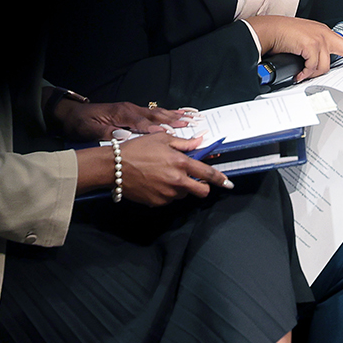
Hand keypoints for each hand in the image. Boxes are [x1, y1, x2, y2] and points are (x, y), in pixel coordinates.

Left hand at [54, 98, 190, 142]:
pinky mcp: (131, 112)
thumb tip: (123, 136)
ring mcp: (131, 109)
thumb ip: (106, 133)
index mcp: (120, 113)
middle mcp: (128, 109)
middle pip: (153, 115)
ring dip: (173, 116)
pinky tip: (176, 115)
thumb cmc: (81, 123)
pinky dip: (166, 114)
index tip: (168, 133)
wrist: (72, 113)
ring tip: (189, 118)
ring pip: (156, 112)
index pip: (141, 122)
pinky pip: (152, 112)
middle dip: (172, 120)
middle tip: (188, 124)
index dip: (154, 129)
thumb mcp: (89, 130)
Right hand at [83, 132, 233, 203]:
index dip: (220, 179)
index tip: (228, 183)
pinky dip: (166, 193)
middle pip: (201, 191)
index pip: (208, 173)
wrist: (114, 167)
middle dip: (202, 187)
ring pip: (183, 195)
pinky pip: (168, 199)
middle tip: (194, 180)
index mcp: (181, 163)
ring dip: (181, 188)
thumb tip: (200, 142)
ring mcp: (167, 194)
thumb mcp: (161, 139)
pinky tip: (154, 183)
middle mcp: (177, 181)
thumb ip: (184, 143)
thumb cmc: (136, 149)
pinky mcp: (157, 202)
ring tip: (164, 176)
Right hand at [246, 15, 342, 79]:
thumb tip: (316, 72)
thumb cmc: (281, 37)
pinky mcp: (312, 44)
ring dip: (313, 73)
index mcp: (323, 33)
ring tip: (302, 74)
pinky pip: (314, 66)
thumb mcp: (302, 46)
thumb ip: (313, 55)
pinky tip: (299, 74)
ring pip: (325, 65)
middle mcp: (324, 33)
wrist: (267, 31)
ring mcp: (319, 38)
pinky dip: (306, 73)